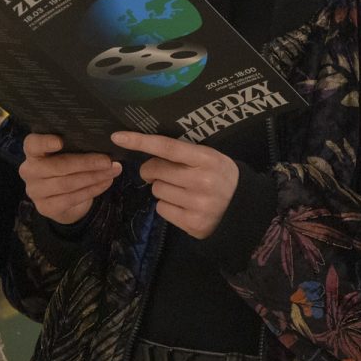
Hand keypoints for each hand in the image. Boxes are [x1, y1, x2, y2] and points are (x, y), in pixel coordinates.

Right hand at [19, 133, 121, 225]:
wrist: (61, 200)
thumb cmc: (65, 167)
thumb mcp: (66, 153)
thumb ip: (75, 145)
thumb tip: (104, 140)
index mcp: (32, 152)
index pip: (32, 144)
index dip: (45, 142)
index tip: (60, 141)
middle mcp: (29, 171)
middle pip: (57, 166)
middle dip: (85, 163)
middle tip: (107, 160)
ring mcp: (35, 191)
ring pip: (67, 184)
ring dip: (93, 177)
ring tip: (112, 170)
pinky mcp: (45, 208)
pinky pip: (72, 199)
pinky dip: (92, 190)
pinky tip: (106, 182)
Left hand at [111, 132, 237, 239]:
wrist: (243, 207)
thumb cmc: (219, 176)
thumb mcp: (209, 158)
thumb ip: (183, 154)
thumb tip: (146, 150)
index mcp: (206, 159)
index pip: (167, 147)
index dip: (140, 141)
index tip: (118, 137)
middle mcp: (202, 181)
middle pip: (155, 170)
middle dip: (153, 170)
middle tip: (164, 172)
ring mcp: (197, 204)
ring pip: (156, 191)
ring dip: (163, 189)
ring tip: (182, 191)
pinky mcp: (192, 223)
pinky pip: (162, 209)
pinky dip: (168, 206)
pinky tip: (184, 206)